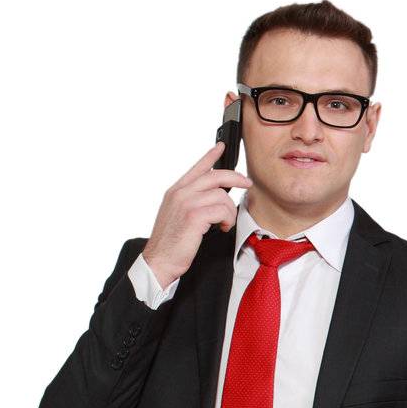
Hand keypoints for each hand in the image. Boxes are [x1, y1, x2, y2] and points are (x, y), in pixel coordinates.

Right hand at [142, 141, 250, 287]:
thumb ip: (190, 202)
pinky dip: (227, 219)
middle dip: (235, 177)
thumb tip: (212, 198)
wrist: (159, 260)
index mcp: (176, 191)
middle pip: (215, 176)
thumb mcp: (177, 216)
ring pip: (221, 195)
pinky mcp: (194, 216)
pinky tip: (223, 227)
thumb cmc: (169, 244)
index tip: (221, 147)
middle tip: (247, 183)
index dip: (211, 156)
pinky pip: (221, 210)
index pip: (197, 168)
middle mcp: (180, 193)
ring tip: (225, 223)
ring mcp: (186, 203)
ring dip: (229, 210)